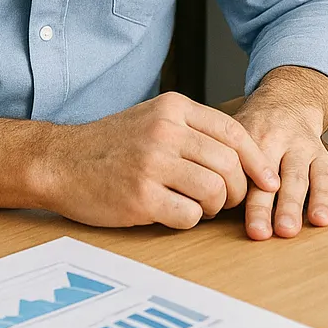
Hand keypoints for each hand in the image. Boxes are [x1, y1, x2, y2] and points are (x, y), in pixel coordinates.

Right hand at [36, 91, 280, 229]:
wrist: (62, 160)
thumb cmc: (113, 143)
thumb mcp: (154, 117)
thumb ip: (193, 128)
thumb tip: (243, 155)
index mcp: (173, 107)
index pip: (233, 131)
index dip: (256, 159)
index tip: (266, 180)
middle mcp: (165, 131)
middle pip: (228, 164)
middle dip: (236, 189)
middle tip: (224, 200)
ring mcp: (152, 163)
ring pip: (213, 190)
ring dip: (213, 206)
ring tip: (199, 206)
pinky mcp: (140, 196)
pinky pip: (188, 216)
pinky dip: (189, 220)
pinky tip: (174, 212)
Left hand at [233, 67, 327, 239]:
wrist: (290, 99)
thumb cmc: (256, 125)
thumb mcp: (235, 132)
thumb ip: (223, 160)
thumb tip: (200, 199)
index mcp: (251, 135)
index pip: (245, 169)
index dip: (243, 197)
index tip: (242, 223)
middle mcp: (277, 139)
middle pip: (271, 175)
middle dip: (267, 206)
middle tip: (263, 232)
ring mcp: (301, 146)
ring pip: (298, 176)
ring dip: (293, 205)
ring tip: (288, 230)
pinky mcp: (320, 153)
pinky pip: (325, 176)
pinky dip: (324, 198)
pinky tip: (321, 219)